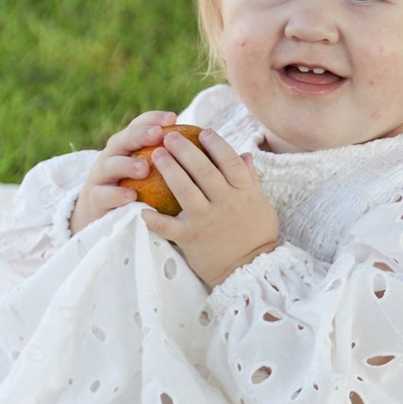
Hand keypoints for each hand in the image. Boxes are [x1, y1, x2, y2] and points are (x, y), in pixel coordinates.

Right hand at [68, 110, 183, 235]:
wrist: (105, 215)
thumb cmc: (138, 190)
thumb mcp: (151, 172)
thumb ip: (168, 159)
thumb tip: (202, 142)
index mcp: (126, 146)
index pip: (138, 125)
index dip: (153, 119)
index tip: (172, 117)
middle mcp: (111, 156)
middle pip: (121, 139)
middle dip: (139, 134)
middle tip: (158, 134)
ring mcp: (100, 176)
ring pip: (108, 165)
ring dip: (126, 165)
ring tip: (144, 168)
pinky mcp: (94, 199)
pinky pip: (103, 195)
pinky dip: (116, 195)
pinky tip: (131, 196)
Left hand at [142, 127, 279, 286]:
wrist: (251, 272)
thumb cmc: (257, 236)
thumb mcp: (261, 206)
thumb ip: (251, 180)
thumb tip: (246, 154)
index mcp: (244, 193)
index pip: (230, 162)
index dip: (217, 145)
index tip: (203, 131)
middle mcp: (225, 203)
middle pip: (203, 171)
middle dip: (185, 150)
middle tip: (169, 136)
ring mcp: (207, 221)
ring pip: (185, 191)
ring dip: (169, 171)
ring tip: (155, 154)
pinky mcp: (192, 239)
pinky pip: (169, 227)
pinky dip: (154, 218)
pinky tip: (141, 208)